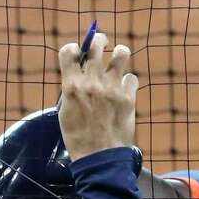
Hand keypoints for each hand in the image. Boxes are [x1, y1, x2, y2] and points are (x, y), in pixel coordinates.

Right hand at [56, 33, 137, 159]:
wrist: (99, 158)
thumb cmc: (79, 138)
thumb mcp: (66, 112)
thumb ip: (72, 90)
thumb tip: (79, 73)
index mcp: (72, 86)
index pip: (68, 51)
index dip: (73, 48)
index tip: (77, 52)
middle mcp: (92, 83)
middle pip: (97, 44)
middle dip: (99, 40)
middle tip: (101, 43)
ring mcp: (112, 89)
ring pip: (121, 54)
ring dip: (119, 54)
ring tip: (118, 58)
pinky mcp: (128, 98)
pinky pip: (132, 78)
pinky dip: (128, 82)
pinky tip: (124, 90)